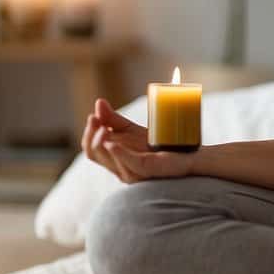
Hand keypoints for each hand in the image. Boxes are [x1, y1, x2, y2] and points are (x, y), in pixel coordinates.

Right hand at [80, 98, 194, 183]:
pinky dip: (117, 153)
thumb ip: (114, 119)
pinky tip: (111, 142)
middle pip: (93, 153)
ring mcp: (131, 170)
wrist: (186, 150)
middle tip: (95, 119)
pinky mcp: (146, 170)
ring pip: (107, 159)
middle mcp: (118, 166)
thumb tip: (98, 102)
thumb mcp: (132, 128)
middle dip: (91, 135)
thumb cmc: (158, 142)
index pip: (90, 148)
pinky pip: (128, 164)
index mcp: (113, 157)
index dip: (87, 132)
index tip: (92, 116)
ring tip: (102, 127)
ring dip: (100, 142)